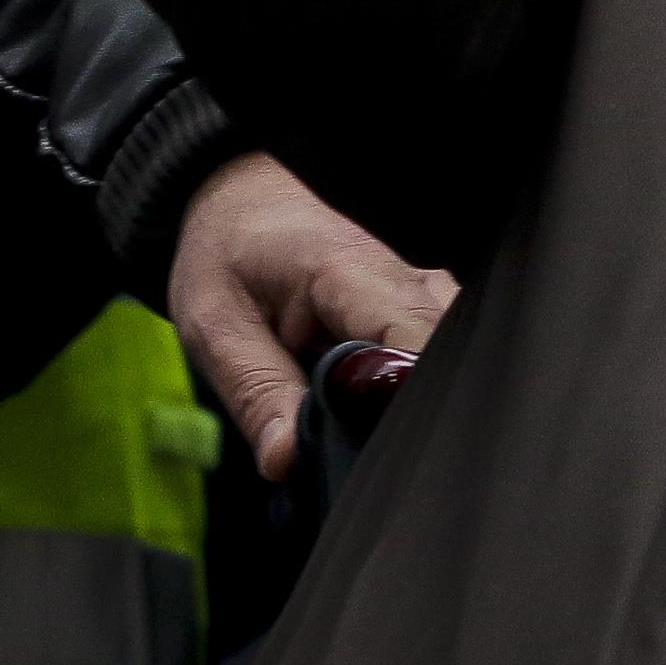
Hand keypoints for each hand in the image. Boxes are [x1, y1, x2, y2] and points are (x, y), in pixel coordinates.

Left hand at [168, 151, 459, 483]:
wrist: (247, 204)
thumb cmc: (229, 255)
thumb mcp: (215, 325)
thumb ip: (256, 391)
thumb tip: (286, 459)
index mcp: (351, 272)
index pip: (413, 340)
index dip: (401, 399)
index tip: (374, 447)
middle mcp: (405, 278)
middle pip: (445, 357)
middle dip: (411, 414)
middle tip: (361, 456)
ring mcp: (424, 291)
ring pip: (450, 359)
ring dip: (413, 402)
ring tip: (366, 436)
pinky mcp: (425, 308)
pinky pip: (440, 354)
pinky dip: (412, 388)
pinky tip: (377, 413)